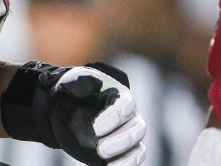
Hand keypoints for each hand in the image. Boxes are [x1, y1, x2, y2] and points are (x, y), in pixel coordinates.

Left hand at [0, 61, 147, 165]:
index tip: (96, 127)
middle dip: (122, 140)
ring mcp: (125, 136)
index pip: (126, 105)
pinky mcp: (120, 153)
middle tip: (100, 149)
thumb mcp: (69, 83)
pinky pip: (133, 161)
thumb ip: (81, 81)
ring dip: (126, 157)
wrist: (63, 113)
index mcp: (119, 97)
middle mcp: (128, 117)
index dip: (115, 117)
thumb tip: (96, 84)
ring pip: (139, 148)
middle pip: (138, 129)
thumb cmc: (69, 94)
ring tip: (103, 157)